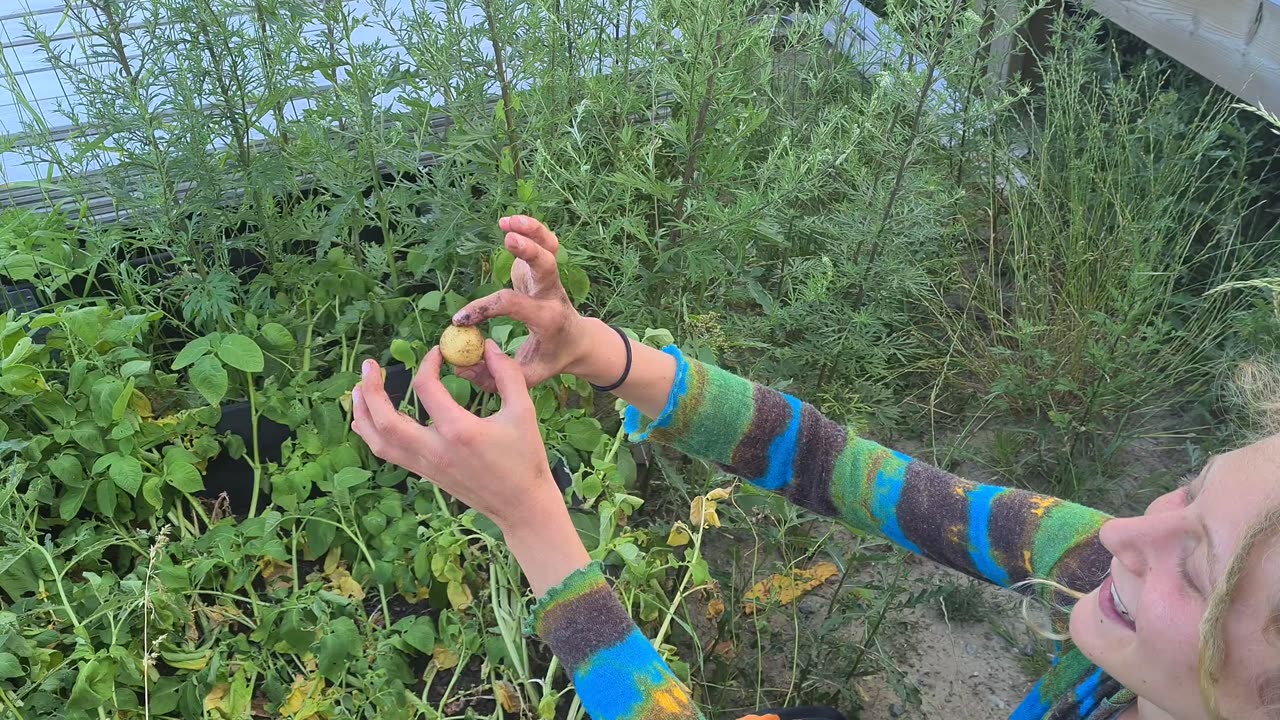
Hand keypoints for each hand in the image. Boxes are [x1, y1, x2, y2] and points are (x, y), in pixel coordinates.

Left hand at [350, 340, 591, 594]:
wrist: (520, 505)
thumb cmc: (526, 458)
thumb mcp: (523, 411)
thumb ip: (507, 374)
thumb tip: (490, 346)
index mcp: (459, 431)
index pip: (426, 388)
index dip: (427, 363)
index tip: (438, 352)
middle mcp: (434, 450)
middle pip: (385, 420)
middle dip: (372, 389)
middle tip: (370, 365)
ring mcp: (426, 465)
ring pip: (378, 441)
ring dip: (363, 412)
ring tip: (359, 387)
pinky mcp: (424, 473)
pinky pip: (387, 453)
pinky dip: (371, 433)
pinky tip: (368, 417)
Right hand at [451, 216, 588, 391]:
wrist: (578, 341)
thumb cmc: (549, 358)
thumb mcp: (527, 375)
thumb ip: (495, 374)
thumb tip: (459, 366)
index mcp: (547, 319)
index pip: (512, 306)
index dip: (483, 309)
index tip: (460, 320)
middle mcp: (552, 294)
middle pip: (546, 267)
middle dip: (529, 252)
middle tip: (508, 239)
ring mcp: (551, 278)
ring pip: (549, 248)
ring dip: (531, 230)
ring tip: (506, 222)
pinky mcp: (547, 268)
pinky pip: (545, 243)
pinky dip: (531, 229)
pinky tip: (508, 222)